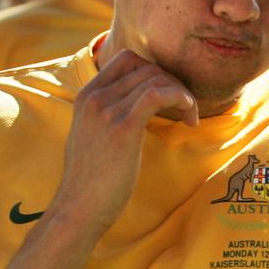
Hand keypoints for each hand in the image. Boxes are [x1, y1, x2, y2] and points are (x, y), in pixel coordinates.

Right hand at [49, 49, 198, 235]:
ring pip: (155, 79)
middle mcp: (95, 97)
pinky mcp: (122, 129)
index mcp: (86, 96)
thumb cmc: (91, 180)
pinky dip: (181, 99)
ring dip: (182, 94)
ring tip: (189, 118)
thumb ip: (106, 115)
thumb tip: (134, 109)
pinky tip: (190, 120)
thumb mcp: (92, 136)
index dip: (156, 72)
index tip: (169, 95)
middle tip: (185, 109)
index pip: (127, 59)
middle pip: (146, 68)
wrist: (79, 208)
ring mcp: (106, 111)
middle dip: (173, 84)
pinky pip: (158, 95)